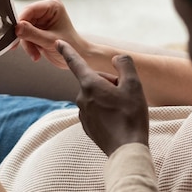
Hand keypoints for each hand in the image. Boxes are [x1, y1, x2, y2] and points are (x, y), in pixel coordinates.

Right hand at [16, 0, 88, 68]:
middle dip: (25, 36)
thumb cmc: (71, 46)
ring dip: (27, 44)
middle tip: (29, 48)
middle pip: (24, 20)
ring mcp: (41, 20)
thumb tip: (17, 27)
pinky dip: (29, 46)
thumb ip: (32, 33)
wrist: (78, 57)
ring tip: (35, 55)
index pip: (29, 10)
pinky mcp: (38, 29)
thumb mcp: (50, 40)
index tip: (15, 32)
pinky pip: (25, 36)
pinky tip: (36, 54)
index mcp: (52, 6)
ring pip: (23, 30)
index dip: (20, 21)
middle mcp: (45, 10)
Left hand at [58, 40, 148, 155]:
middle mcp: (81, 98)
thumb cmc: (131, 115)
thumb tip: (117, 59)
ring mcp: (83, 113)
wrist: (126, 149)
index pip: (76, 62)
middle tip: (126, 96)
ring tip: (124, 110)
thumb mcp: (134, 84)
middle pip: (96, 81)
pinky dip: (107, 112)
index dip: (67, 50)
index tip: (58, 42)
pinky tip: (118, 121)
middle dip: (110, 83)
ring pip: (97, 96)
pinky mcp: (87, 126)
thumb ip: (124, 65)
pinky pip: (97, 111)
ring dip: (109, 98)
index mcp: (90, 85)